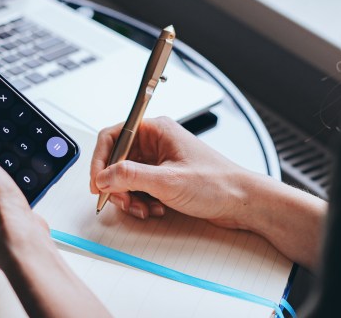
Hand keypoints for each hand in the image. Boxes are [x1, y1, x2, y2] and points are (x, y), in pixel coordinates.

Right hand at [90, 116, 253, 228]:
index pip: (113, 137)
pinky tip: (156, 209)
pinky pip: (138, 188)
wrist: (243, 202)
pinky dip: (140, 202)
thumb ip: (131, 177)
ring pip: (125, 177)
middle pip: (116, 160)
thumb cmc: (218, 183)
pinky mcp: (163, 177)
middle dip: (116, 185)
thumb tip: (103, 177)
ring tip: (145, 209)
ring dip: (129, 197)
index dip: (100, 160)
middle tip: (123, 202)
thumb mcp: (169, 181)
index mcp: (156, 130)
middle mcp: (155, 142)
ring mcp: (159, 161)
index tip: (97, 183)